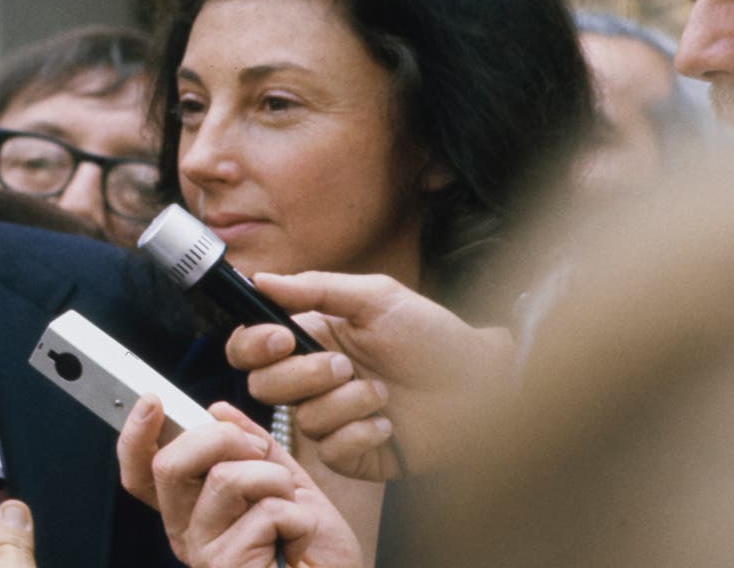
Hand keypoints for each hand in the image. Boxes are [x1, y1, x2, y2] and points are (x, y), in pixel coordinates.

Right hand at [150, 402, 360, 567]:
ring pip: (225, 478)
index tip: (152, 401)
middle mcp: (186, 531)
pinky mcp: (227, 566)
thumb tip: (219, 409)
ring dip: (276, 480)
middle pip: (170, 464)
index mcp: (191, 509)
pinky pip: (265, 512)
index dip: (136, 435)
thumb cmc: (314, 550)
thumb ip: (254, 447)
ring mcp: (203, 551)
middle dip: (222, 439)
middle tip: (259, 452)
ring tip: (292, 509)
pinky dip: (299, 518)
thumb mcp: (287, 485)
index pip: (142, 472)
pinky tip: (299, 542)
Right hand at [226, 272, 514, 480]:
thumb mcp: (377, 298)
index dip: (252, 346)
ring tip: (385, 393)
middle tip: (345, 365)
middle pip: (262, 387)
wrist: (484, 386)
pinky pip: (330, 451)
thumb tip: (259, 278)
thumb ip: (314, 287)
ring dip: (346, 403)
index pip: (249, 348)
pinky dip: (361, 434)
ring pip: (301, 419)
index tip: (281, 339)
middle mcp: (313, 382)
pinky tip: (390, 424)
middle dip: (302, 376)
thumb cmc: (436, 337)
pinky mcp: (352, 455)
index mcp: (312, 340)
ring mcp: (331, 420)